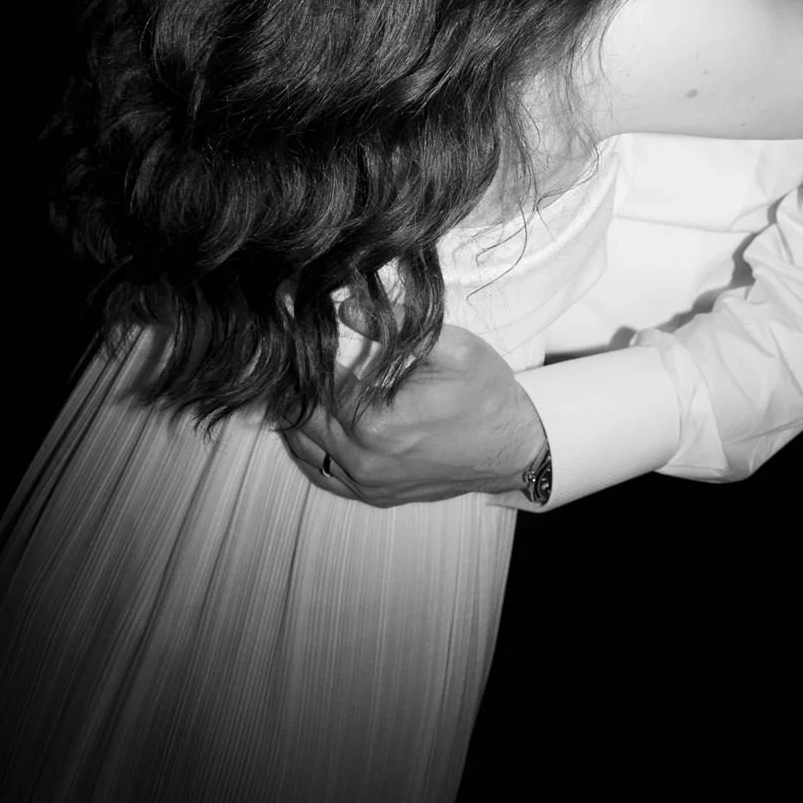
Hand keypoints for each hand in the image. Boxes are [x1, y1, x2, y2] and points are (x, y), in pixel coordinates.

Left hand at [279, 324, 547, 507]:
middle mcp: (362, 461)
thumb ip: (395, 325)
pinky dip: (309, 447)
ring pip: (305, 448)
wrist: (516, 448)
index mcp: (374, 422)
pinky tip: (308, 422)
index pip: (314, 382)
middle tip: (287, 345)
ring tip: (291, 377)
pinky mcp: (374, 495)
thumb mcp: (451, 347)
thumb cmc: (486, 394)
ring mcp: (367, 484)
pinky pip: (323, 475)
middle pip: (301, 416)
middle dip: (292, 379)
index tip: (291, 321)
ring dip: (296, 412)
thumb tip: (344, 308)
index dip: (302, 348)